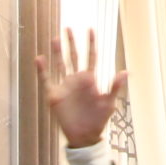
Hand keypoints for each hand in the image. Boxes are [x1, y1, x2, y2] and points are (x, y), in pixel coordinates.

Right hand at [35, 28, 127, 150]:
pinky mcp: (54, 95)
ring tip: (55, 38)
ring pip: (60, 64)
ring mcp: (65, 86)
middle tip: (68, 28)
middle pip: (73, 57)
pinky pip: (47, 80)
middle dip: (71, 43)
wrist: (84, 136)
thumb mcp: (109, 103)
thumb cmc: (98, 120)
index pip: (90, 57)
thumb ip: (115, 87)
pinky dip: (43, 70)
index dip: (91, 44)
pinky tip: (40, 59)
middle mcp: (76, 80)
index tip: (90, 30)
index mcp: (90, 79)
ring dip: (58, 52)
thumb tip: (126, 71)